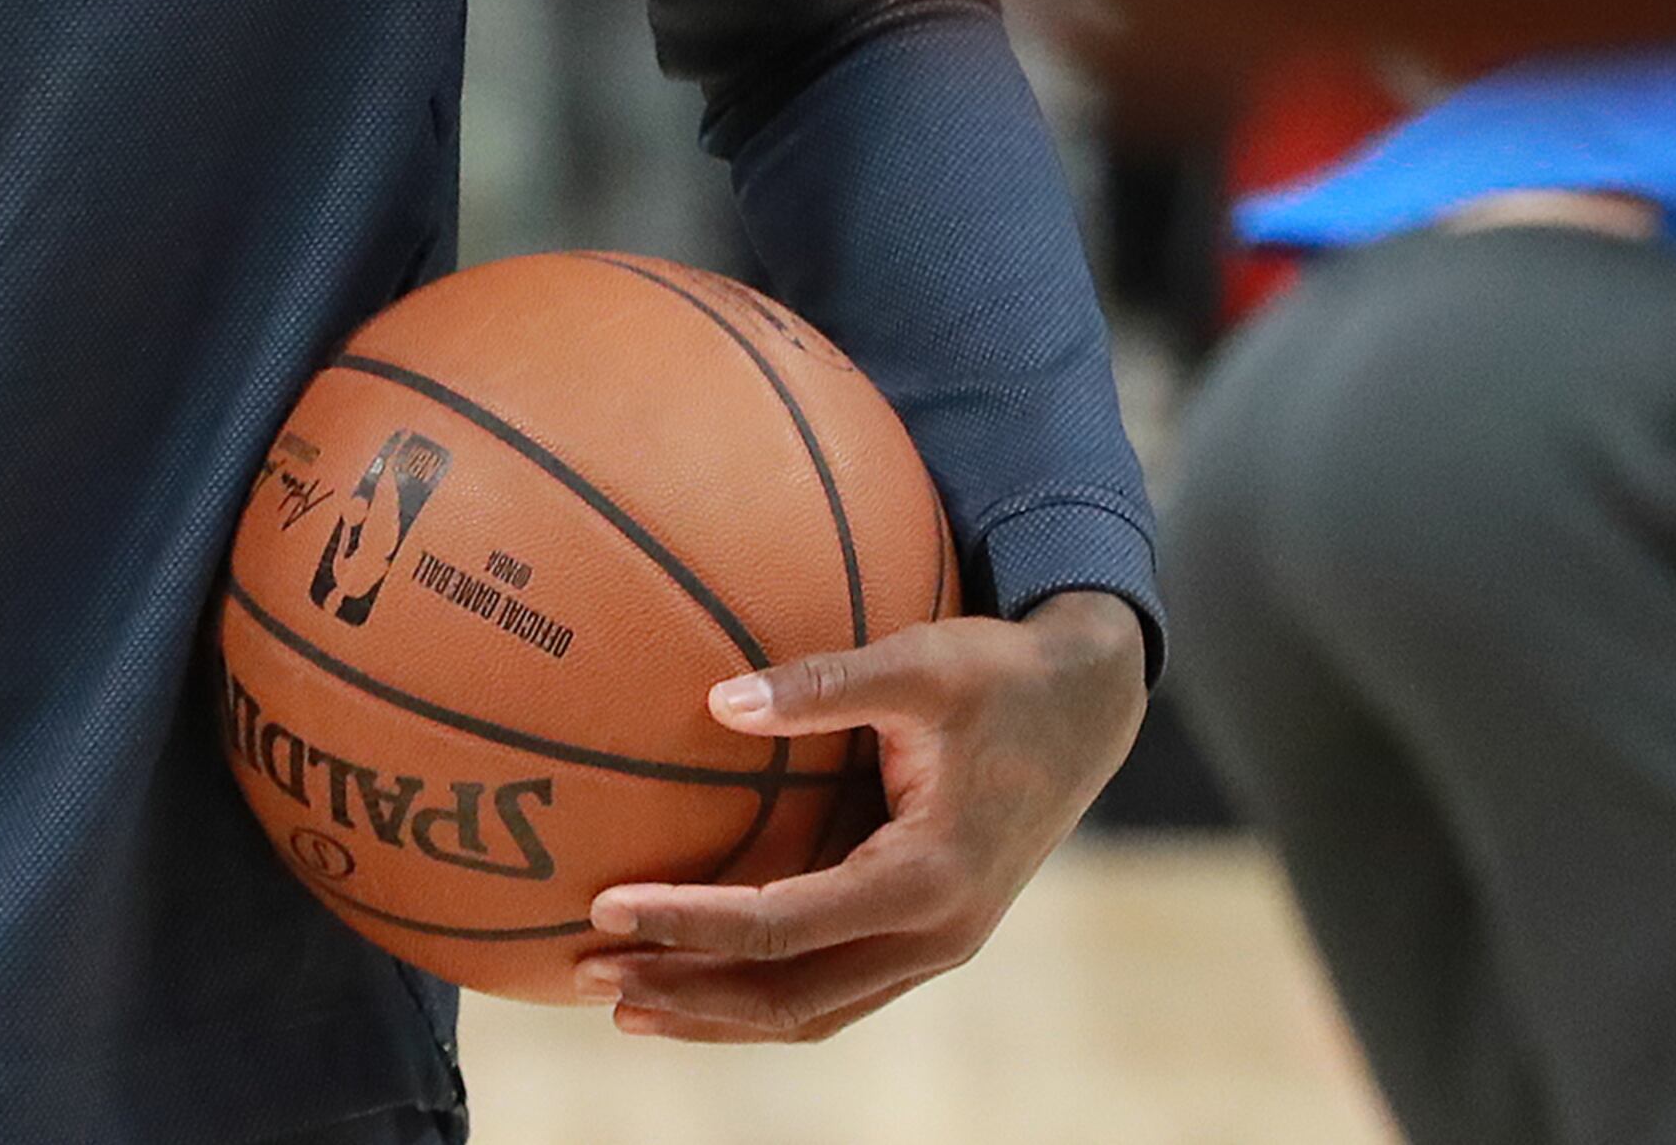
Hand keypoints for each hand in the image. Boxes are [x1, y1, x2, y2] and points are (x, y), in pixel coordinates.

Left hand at [575, 590, 1147, 1041]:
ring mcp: (935, 946)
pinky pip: (833, 989)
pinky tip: (700, 977)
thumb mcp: (921, 663)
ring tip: (625, 1001)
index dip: (690, 923)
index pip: (783, 925)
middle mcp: (936, 934)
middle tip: (588, 974)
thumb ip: (824, 685)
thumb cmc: (1001, 676)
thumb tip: (718, 702)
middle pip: (791, 998)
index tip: (607, 906)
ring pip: (812, 1012)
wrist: (1088, 711)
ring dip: (718, 1013)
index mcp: (929, 877)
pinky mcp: (927, 936)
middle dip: (687, 994)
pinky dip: (762, 995)